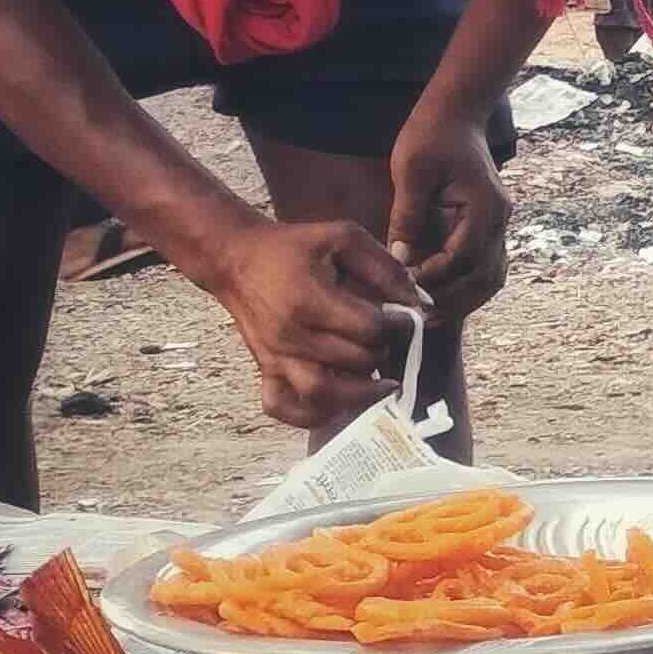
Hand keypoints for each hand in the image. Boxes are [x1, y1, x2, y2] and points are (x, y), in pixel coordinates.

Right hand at [199, 215, 431, 433]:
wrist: (235, 259)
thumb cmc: (292, 247)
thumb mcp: (342, 238)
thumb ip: (384, 267)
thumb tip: (418, 301)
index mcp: (309, 301)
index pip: (368, 329)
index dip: (397, 325)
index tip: (404, 316)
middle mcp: (290, 335)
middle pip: (353, 362)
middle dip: (383, 353)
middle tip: (390, 341)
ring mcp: (275, 356)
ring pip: (321, 394)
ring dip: (358, 394)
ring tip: (381, 385)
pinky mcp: (265, 368)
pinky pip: (282, 406)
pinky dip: (310, 415)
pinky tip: (336, 406)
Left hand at [388, 113, 510, 319]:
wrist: (456, 114)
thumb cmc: (431, 135)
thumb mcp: (411, 171)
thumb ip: (407, 216)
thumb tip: (399, 258)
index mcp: (484, 205)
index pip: (465, 256)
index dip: (436, 276)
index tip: (406, 283)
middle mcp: (498, 219)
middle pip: (486, 276)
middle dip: (454, 299)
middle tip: (419, 315)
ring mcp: (497, 223)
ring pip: (491, 277)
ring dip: (464, 298)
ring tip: (431, 313)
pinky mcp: (487, 226)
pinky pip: (485, 266)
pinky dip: (467, 285)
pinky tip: (441, 294)